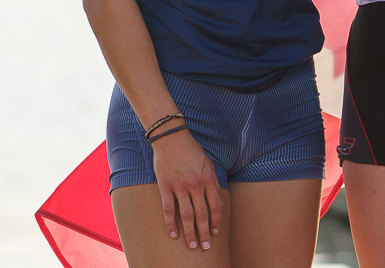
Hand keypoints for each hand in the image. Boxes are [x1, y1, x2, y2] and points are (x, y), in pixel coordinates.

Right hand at [151, 128, 222, 248]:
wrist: (171, 138)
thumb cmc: (191, 150)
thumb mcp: (208, 163)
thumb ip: (212, 182)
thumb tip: (218, 200)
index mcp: (209, 178)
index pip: (216, 205)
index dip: (216, 221)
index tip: (215, 232)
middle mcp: (196, 184)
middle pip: (202, 214)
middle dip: (204, 233)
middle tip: (205, 246)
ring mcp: (180, 186)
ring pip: (187, 215)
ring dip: (190, 233)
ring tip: (192, 245)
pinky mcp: (166, 186)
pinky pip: (169, 210)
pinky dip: (171, 224)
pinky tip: (174, 235)